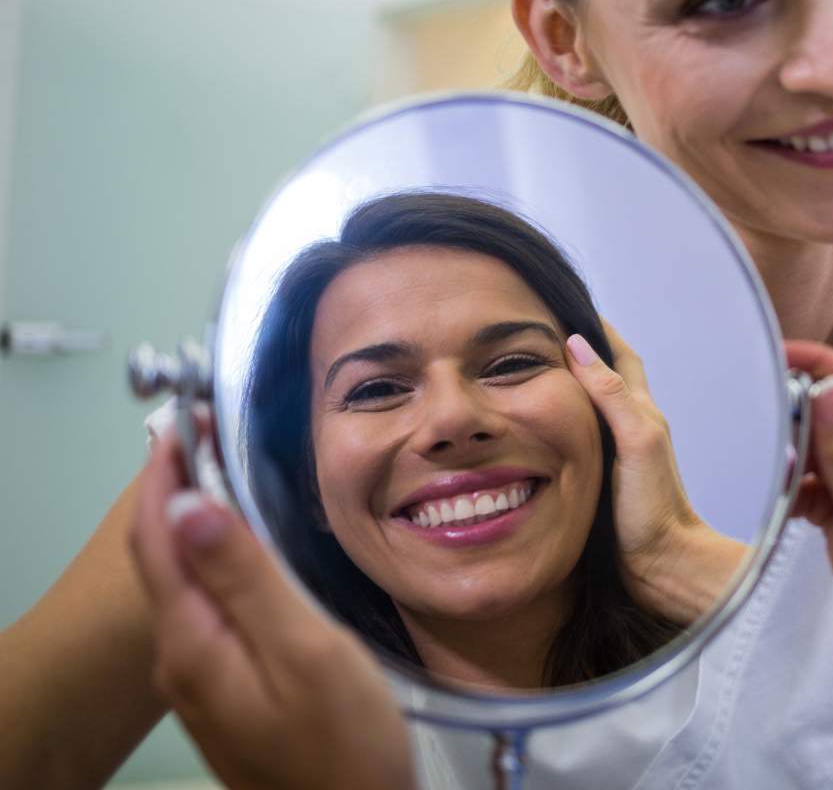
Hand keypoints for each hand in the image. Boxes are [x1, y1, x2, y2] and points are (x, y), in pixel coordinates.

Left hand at [129, 422, 413, 789]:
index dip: (165, 472)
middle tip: (207, 430)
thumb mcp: (305, 652)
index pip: (159, 537)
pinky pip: (206, 608)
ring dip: (193, 522)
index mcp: (195, 642)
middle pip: (160, 556)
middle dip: (173, 488)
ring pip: (182, 582)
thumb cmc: (342, 747)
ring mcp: (203, 680)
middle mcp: (184, 659)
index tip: (185, 417)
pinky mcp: (229, 691)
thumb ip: (248, 579)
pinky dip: (214, 560)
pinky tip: (246, 549)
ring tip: (226, 471)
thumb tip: (191, 505)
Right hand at [565, 322, 745, 623]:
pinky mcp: (604, 481)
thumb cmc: (655, 508)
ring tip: (530, 373)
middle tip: (540, 334)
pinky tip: (542, 430)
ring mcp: (618, 455)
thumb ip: (610, 396)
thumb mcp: (636, 442)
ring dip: (568, 388)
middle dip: (579, 350)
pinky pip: (581, 439)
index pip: (620, 355)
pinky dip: (562, 425)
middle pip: (606, 376)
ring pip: (591, 408)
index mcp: (641, 413)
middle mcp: (631, 428)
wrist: (663, 566)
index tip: (566, 304)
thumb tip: (579, 346)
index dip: (598, 328)